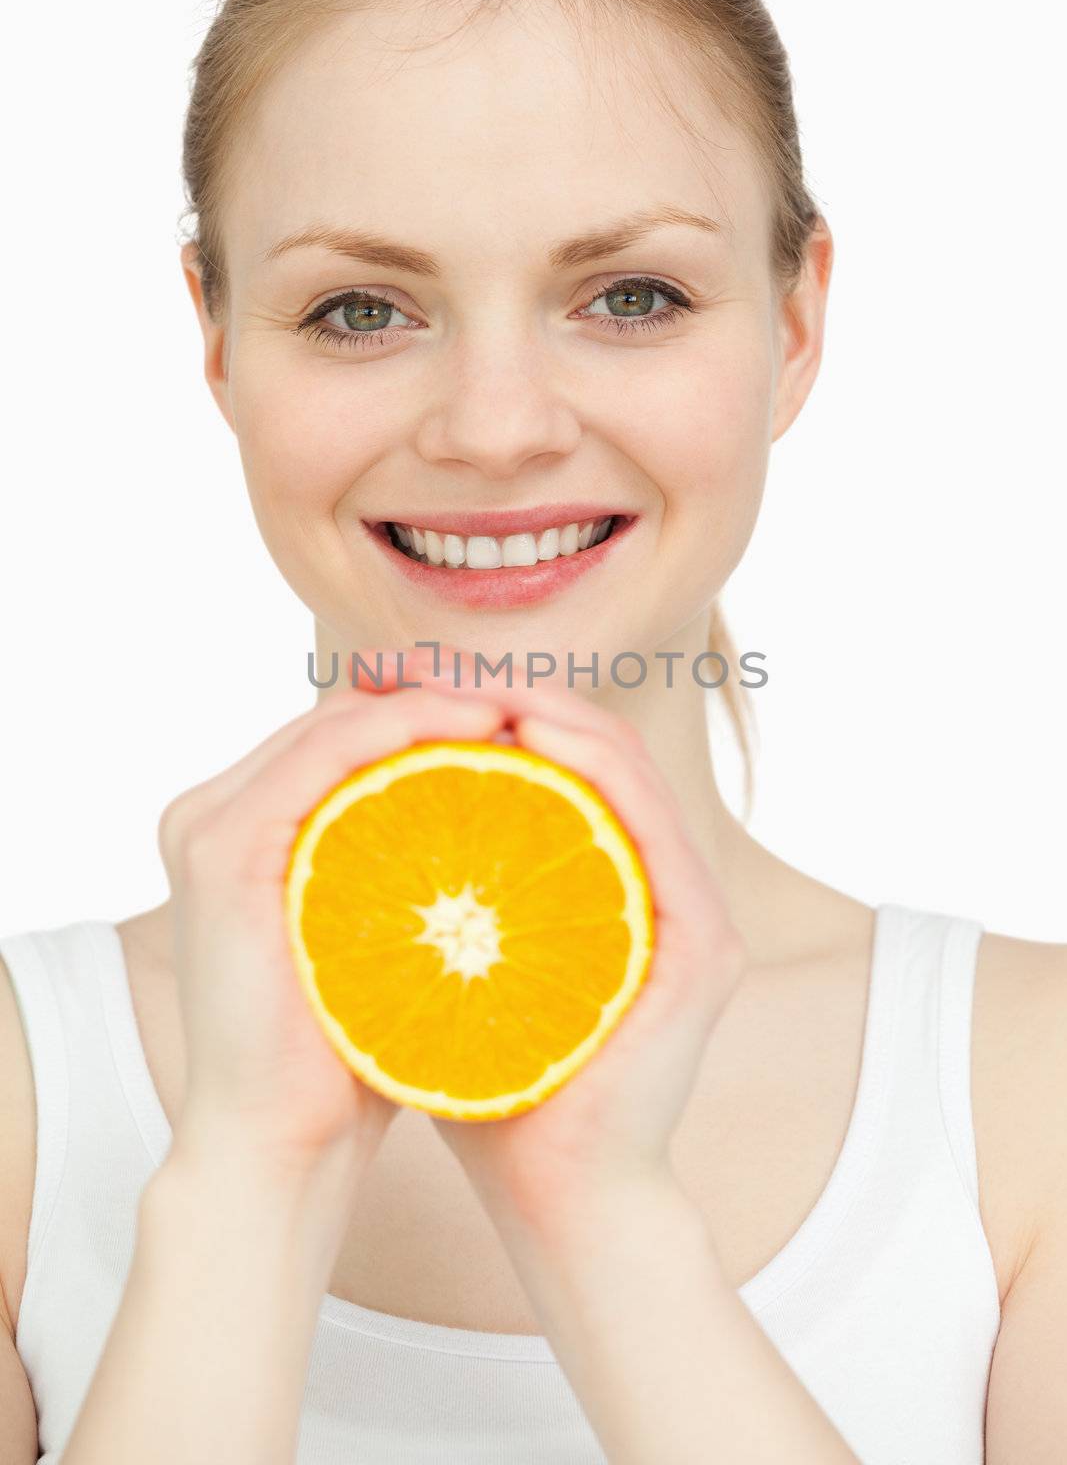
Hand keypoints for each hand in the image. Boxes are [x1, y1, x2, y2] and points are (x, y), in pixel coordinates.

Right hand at [157, 664, 509, 1182]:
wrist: (280, 1148)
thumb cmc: (347, 1057)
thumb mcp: (386, 943)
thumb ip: (414, 880)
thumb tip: (513, 829)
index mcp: (241, 828)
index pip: (343, 738)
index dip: (429, 712)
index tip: (517, 717)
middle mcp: (211, 813)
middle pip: (339, 718)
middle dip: (437, 695)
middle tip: (524, 698)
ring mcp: (209, 826)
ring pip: (335, 722)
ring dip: (431, 699)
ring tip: (514, 706)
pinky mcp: (223, 848)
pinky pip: (324, 755)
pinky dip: (401, 729)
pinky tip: (475, 730)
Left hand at [374, 646, 747, 1230]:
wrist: (556, 1198)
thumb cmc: (489, 1088)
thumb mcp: (444, 971)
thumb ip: (417, 904)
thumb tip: (329, 820)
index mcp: (607, 883)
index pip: (557, 763)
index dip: (487, 707)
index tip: (402, 686)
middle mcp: (661, 882)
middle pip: (595, 747)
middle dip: (511, 692)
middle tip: (424, 671)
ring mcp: (692, 910)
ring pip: (627, 770)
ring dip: (555, 711)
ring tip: (475, 686)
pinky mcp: (703, 944)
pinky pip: (654, 829)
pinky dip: (598, 770)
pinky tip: (535, 736)